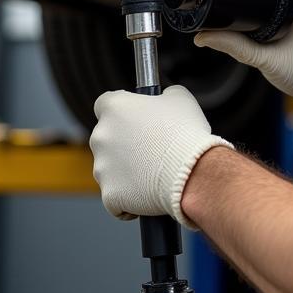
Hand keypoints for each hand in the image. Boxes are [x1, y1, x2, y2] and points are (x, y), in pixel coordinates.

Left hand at [90, 84, 232, 227]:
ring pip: (110, 168)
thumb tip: (162, 100)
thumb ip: (163, 96)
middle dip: (124, 143)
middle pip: (107, 138)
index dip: (122, 111)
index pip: (105, 104)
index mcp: (115, 107)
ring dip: (127, 170)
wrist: (192, 171)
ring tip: (155, 172)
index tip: (136, 118)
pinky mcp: (109, 195)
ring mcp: (101, 167)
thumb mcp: (180, 98)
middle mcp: (101, 135)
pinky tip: (149, 192)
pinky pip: (115, 197)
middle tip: (151, 148)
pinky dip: (129, 197)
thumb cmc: (186, 132)